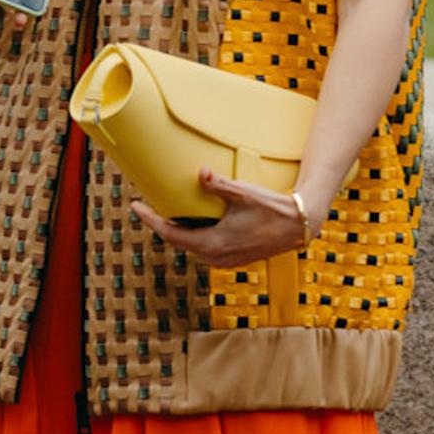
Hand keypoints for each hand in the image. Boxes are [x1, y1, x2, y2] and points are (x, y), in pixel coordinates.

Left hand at [131, 168, 313, 267]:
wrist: (299, 225)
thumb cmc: (271, 208)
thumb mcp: (242, 193)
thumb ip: (218, 185)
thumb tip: (200, 172)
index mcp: (213, 244)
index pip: (170, 233)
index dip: (150, 219)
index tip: (134, 206)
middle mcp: (216, 257)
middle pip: (179, 240)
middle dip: (163, 223)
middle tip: (149, 204)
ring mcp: (226, 261)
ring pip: (193, 245)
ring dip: (181, 230)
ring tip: (171, 210)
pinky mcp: (235, 258)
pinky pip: (206, 247)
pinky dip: (197, 234)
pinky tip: (197, 221)